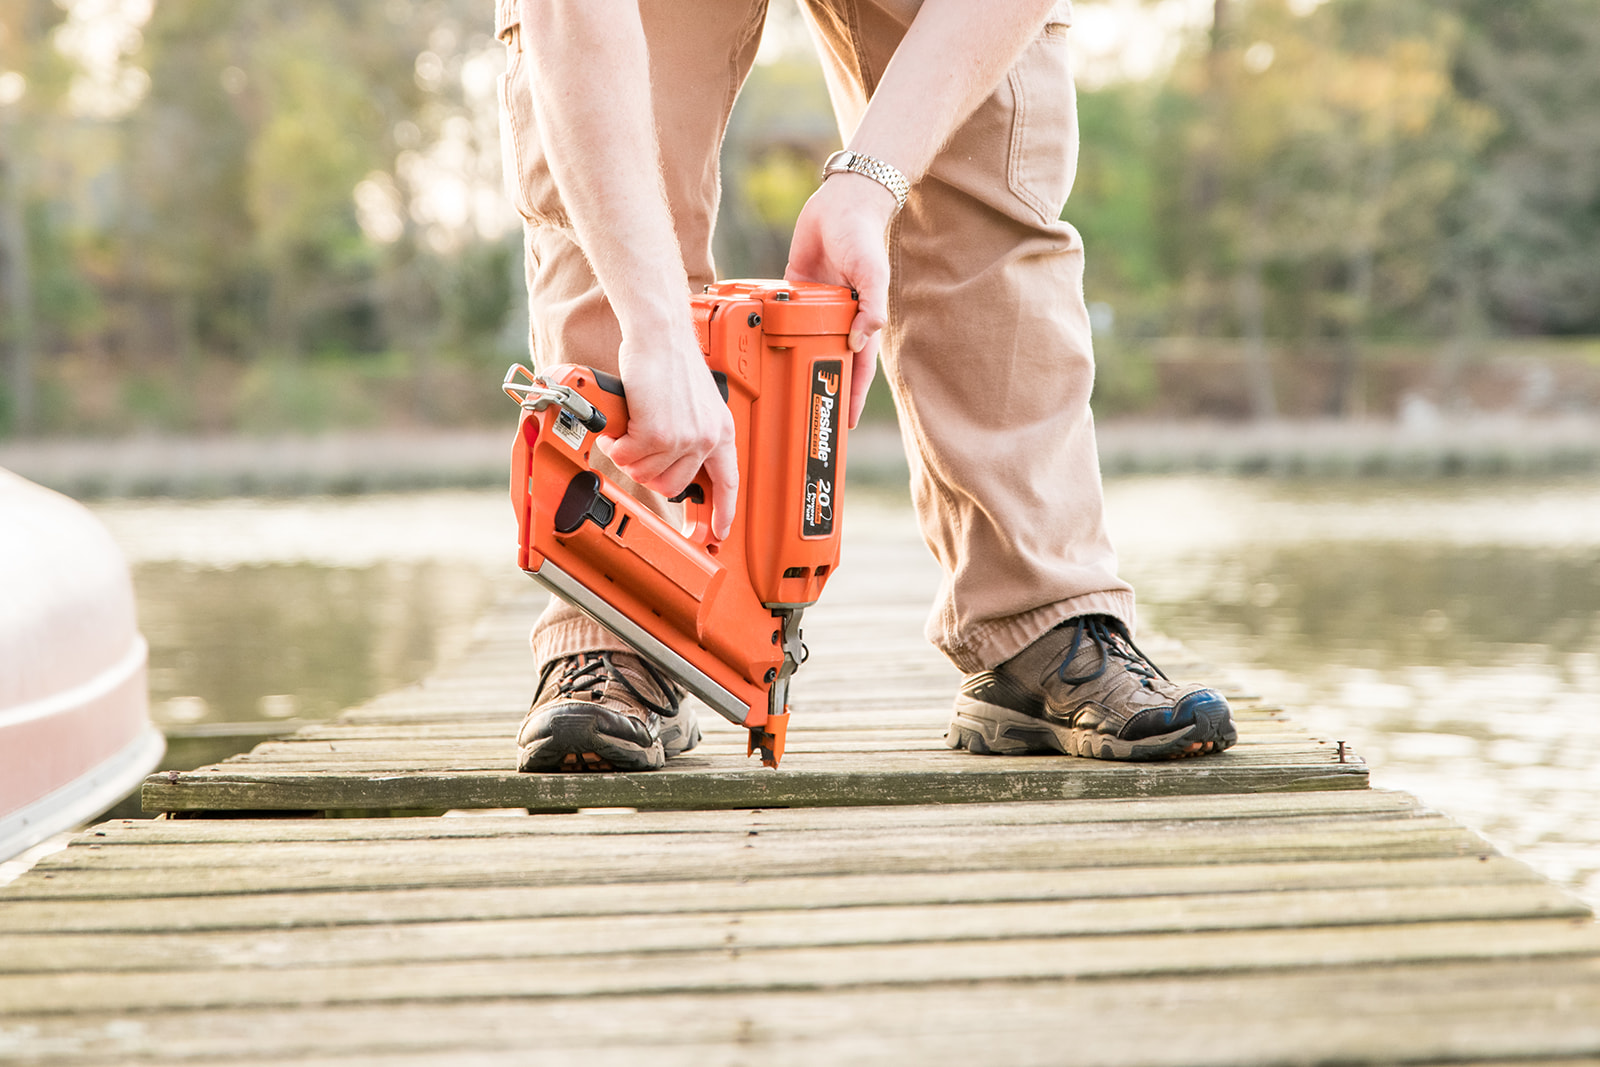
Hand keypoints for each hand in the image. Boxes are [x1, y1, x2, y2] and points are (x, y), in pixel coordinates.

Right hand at [596, 332, 738, 541]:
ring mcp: (683, 437)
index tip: (718, 531)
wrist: (660, 334)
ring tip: (626, 433)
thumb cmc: (671, 361)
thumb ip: (690, 433)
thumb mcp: (695, 402)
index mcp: (721, 431)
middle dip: (649, 474)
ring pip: (646, 474)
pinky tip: (618, 428)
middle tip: (637, 454)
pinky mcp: (658, 433)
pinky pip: (628, 459)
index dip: (723, 511)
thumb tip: (670, 462)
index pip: (728, 482)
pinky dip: (616, 445)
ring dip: (629, 457)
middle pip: (674, 487)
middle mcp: (706, 437)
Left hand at [785, 173, 895, 427]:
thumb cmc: (864, 238)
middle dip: (818, 390)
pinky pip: (780, 318)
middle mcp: (836, 320)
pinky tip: (756, 350)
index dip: (851, 397)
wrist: (841, 204)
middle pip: (825, 364)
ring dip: (791, 366)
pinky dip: (771, 332)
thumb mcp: (872, 273)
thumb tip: (861, 342)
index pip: (857, 369)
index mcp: (859, 322)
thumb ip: (871, 306)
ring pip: (800, 345)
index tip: (843, 423)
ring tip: (775, 394)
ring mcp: (813, 309)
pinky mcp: (792, 293)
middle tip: (804, 419)